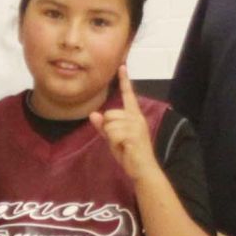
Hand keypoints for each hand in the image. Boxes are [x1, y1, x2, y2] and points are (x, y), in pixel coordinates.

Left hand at [90, 68, 155, 182]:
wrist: (143, 169)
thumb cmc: (129, 153)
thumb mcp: (113, 139)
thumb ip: (103, 127)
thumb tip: (93, 114)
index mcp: (134, 116)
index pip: (128, 95)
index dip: (125, 81)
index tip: (122, 66)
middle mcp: (136, 117)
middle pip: (109, 114)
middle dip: (108, 128)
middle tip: (119, 141)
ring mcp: (136, 125)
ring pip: (109, 124)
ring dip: (111, 137)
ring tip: (123, 145)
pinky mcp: (134, 134)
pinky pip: (113, 134)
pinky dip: (114, 143)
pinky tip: (124, 148)